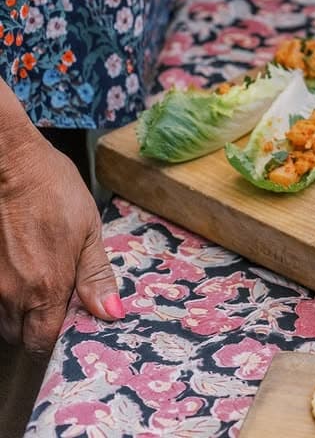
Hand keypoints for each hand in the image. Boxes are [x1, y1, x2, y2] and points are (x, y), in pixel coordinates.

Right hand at [0, 130, 121, 353]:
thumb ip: (95, 276)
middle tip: (54, 298)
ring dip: (18, 310)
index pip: (43, 341)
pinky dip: (3, 293)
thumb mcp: (88, 229)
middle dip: (35, 326)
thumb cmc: (52, 190)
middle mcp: (12, 295)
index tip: (68, 321)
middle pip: (18, 334)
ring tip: (37, 279)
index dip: (55, 337)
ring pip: (1, 318)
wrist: (11, 166)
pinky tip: (17, 268)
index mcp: (46, 288)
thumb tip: (111, 313)